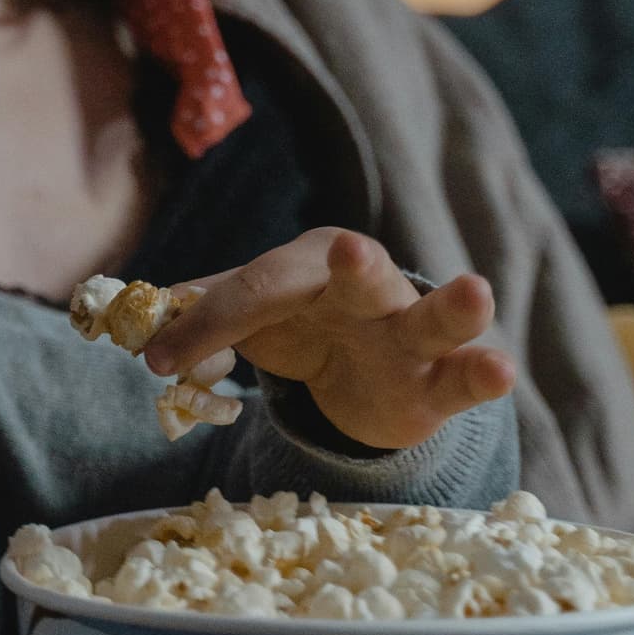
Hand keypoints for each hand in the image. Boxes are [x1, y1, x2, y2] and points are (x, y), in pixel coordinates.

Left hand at [142, 228, 515, 449]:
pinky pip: (463, 378)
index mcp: (305, 268)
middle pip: (357, 274)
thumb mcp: (246, 320)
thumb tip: (132, 327)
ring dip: (453, 307)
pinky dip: (483, 374)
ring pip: (432, 317)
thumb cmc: (297, 330)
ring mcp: (409, 334)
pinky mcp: (438, 383)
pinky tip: (501, 368)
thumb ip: (195, 319)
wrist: (361, 376)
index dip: (208, 325)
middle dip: (353, 265)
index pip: (256, 292)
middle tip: (345, 250)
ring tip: (476, 292)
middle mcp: (364, 289)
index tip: (158, 363)